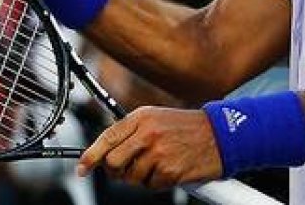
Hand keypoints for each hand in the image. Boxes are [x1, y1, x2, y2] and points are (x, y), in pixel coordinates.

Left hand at [77, 106, 223, 188]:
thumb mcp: (155, 118)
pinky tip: (168, 169)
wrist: (221, 135)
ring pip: (131, 177)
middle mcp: (147, 134)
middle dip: (116, 171)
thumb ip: (130, 131)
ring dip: (140, 176)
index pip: (106, 138)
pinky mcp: (170, 172)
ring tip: (156, 164)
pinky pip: (150, 186)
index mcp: (141, 118)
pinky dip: (157, 182)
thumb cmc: (186, 127)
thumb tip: (107, 151)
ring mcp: (158, 154)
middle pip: (113, 162)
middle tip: (126, 169)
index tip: (82, 168)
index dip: (90, 156)